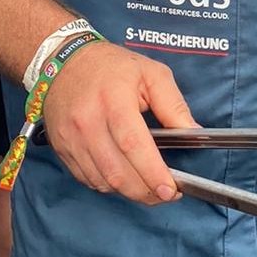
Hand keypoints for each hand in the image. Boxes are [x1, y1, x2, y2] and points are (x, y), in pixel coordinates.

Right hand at [40, 41, 197, 203]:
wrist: (64, 62)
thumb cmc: (113, 66)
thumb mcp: (152, 73)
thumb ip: (173, 104)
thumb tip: (194, 133)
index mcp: (114, 100)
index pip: (133, 145)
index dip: (152, 172)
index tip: (170, 189)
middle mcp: (88, 122)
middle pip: (117, 171)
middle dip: (145, 190)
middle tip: (166, 194)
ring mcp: (70, 138)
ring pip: (102, 180)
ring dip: (128, 191)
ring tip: (149, 188)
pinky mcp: (61, 149)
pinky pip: (87, 178)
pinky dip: (108, 185)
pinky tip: (124, 178)